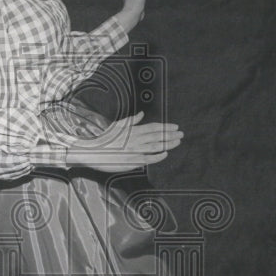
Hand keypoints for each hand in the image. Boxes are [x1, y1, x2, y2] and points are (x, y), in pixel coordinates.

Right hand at [65, 111, 181, 172]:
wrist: (94, 152)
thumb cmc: (105, 139)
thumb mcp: (117, 125)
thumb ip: (131, 120)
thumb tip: (142, 114)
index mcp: (133, 130)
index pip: (153, 127)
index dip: (166, 127)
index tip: (175, 127)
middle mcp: (136, 139)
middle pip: (157, 136)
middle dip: (171, 135)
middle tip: (181, 134)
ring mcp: (135, 150)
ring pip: (155, 146)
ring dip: (168, 144)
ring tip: (177, 142)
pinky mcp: (132, 161)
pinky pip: (148, 158)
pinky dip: (158, 156)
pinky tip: (165, 154)